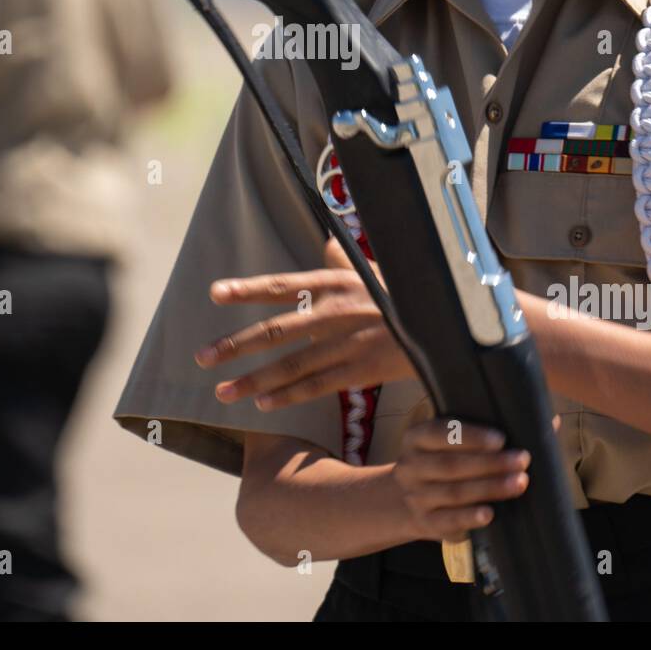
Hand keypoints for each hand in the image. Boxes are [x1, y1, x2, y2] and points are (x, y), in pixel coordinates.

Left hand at [197, 234, 417, 408]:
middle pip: (275, 330)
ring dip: (253, 381)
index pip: (281, 284)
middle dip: (234, 346)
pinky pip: (315, 386)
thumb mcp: (376, 270)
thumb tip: (326, 244)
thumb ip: (344, 261)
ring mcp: (345, 344)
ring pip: (289, 366)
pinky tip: (261, 405)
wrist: (447, 323)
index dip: (246, 289)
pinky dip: (287, 397)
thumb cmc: (408, 292)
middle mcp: (334, 312)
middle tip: (202, 356)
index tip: (214, 293)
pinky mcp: (359, 371)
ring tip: (222, 392)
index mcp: (335, 283)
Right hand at [393, 414, 560, 542]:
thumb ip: (493, 431)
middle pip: (451, 464)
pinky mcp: (423, 522)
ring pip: (453, 492)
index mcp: (417, 437)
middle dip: (490, 463)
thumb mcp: (453, 442)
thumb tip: (548, 421)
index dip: (471, 436)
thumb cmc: (444, 461)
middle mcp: (410, 465)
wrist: (408, 500)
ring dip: (489, 488)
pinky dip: (469, 517)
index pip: (440, 432)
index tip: (501, 439)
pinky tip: (490, 513)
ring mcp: (415, 496)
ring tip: (519, 483)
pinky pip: (447, 521)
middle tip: (522, 460)